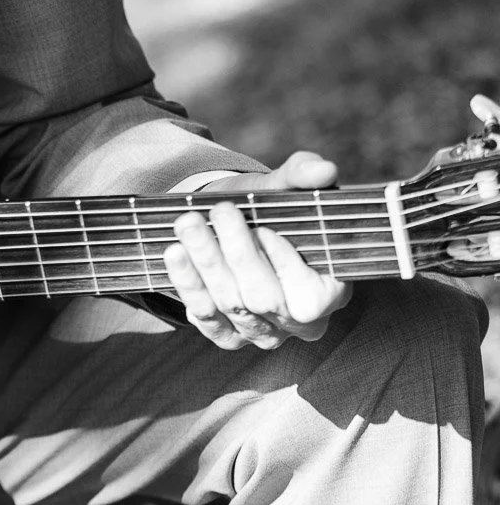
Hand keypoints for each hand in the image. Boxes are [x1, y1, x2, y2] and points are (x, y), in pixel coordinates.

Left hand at [163, 152, 351, 349]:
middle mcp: (299, 322)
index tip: (264, 230)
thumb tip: (322, 168)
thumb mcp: (284, 189)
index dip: (286, 265)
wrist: (228, 227)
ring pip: (231, 304)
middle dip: (238, 252)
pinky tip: (176, 253)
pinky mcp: (227, 336)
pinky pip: (204, 316)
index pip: (310, 295)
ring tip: (188, 223)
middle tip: (220, 211)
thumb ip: (303, 177)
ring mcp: (263, 333)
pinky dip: (187, 283)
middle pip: (264, 298)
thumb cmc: (268, 211)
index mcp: (329, 291)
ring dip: (207, 261)